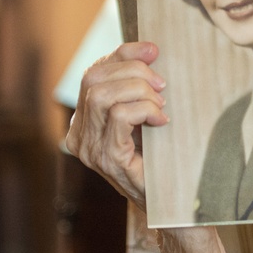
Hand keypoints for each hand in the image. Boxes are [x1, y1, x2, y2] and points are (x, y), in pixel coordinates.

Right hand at [65, 42, 168, 209]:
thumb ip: (139, 88)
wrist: (173, 203)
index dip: (123, 53)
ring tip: (161, 105)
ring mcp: (90, 150)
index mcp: (84, 121)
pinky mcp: (108, 160)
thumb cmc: (162, 157)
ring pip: (102, 95)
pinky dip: (144, 110)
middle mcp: (79, 135)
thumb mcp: (146, 115)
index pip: (93, 72)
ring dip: (140, 91)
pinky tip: (161, 121)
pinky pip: (119, 117)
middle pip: (94, 78)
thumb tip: (150, 50)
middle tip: (162, 85)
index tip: (154, 49)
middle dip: (134, 71)